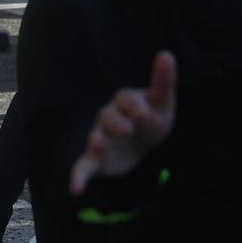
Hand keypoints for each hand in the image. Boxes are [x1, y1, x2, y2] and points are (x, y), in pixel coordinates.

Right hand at [69, 50, 176, 195]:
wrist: (142, 145)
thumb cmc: (152, 119)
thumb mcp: (162, 103)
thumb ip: (163, 81)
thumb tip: (166, 53)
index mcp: (125, 102)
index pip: (126, 99)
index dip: (134, 106)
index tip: (145, 113)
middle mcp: (109, 118)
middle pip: (108, 116)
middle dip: (116, 122)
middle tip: (128, 129)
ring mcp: (101, 138)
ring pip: (96, 137)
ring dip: (98, 141)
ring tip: (100, 145)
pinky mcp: (95, 160)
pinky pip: (82, 166)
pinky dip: (77, 177)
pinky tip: (75, 189)